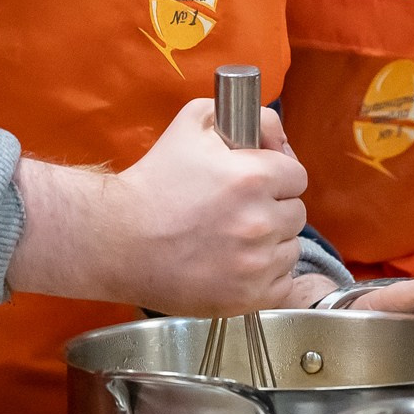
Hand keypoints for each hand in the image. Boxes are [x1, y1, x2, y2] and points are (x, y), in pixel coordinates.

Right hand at [9, 98, 306, 315]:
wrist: (116, 239)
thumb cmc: (154, 180)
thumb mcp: (194, 123)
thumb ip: (248, 115)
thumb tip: (277, 136)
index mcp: (254, 177)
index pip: (297, 175)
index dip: (276, 176)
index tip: (256, 182)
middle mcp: (261, 221)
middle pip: (296, 213)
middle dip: (273, 208)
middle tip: (239, 211)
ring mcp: (256, 264)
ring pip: (290, 248)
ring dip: (272, 243)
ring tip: (235, 240)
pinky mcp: (247, 298)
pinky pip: (284, 284)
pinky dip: (269, 277)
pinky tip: (242, 267)